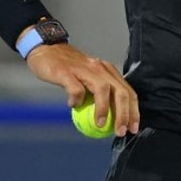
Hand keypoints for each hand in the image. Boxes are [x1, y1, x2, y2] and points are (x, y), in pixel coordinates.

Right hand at [25, 42, 140, 136]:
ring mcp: (84, 69)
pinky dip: (77, 99)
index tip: (133, 128)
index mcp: (108, 71)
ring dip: (103, 109)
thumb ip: (99, 94)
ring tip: (100, 125)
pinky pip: (75, 88)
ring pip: (102, 89)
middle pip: (120, 92)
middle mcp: (100, 68)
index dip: (133, 111)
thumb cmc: (68, 67)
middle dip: (124, 114)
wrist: (46, 49)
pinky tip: (73, 106)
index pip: (128, 92)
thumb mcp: (89, 78)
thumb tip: (108, 119)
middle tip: (120, 131)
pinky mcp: (66, 71)